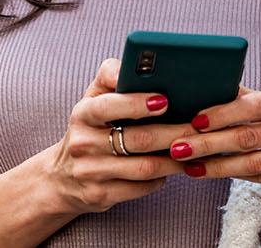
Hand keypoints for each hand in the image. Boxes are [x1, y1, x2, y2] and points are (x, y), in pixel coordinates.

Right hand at [30, 58, 190, 214]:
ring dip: (175, 159)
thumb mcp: (94, 98)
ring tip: (195, 148)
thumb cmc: (90, 127)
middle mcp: (82, 144)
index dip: (137, 104)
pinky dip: (162, 177)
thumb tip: (134, 64)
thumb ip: (111, 74)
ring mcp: (90, 172)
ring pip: (145, 167)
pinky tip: (174, 167)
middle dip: (174, 132)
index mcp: (82, 114)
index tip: (164, 101)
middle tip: (198, 127)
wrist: (62, 177)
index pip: (108, 106)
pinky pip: (141, 187)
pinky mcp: (100, 195)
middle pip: (138, 139)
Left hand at [169, 86, 260, 205]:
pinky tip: (213, 173)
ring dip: (216, 165)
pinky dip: (234, 176)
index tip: (194, 120)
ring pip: (252, 162)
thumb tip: (210, 86)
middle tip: (179, 147)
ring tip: (189, 164)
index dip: (222, 113)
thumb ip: (251, 98)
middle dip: (208, 142)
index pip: (255, 106)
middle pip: (249, 137)